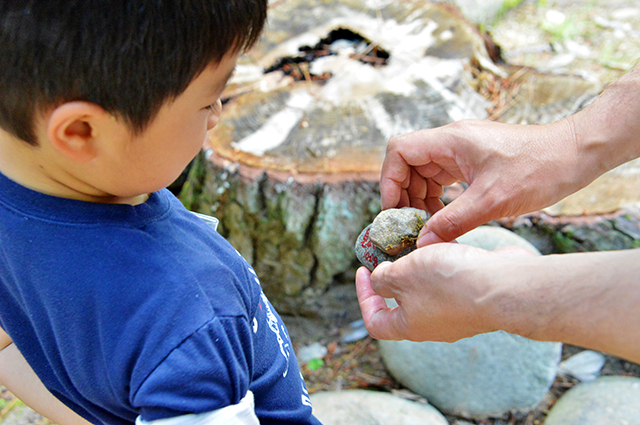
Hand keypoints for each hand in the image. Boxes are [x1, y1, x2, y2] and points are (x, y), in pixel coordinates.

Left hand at [355, 243, 535, 341]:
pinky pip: (452, 279)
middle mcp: (432, 325)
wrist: (505, 286)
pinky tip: (445, 241)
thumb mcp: (401, 274)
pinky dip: (445, 261)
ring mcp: (457, 312)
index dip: (363, 297)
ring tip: (419, 242)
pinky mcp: (476, 296)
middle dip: (395, 275)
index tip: (363, 270)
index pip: (376, 322)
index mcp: (409, 326)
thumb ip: (383, 278)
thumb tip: (379, 280)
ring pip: (429, 287)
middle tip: (393, 251)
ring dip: (421, 265)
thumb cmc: (448, 282)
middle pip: (403, 302)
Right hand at [380, 119, 584, 243]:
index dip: (389, 180)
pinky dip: (437, 199)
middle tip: (408, 226)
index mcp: (451, 140)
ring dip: (420, 201)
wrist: (576, 154)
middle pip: (408, 164)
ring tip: (427, 228)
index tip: (394, 210)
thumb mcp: (492, 201)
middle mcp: (452, 141)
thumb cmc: (540, 168)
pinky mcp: (473, 161)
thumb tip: (423, 242)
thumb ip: (453, 222)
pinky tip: (444, 220)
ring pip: (424, 174)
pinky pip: (442, 179)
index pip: (399, 150)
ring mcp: (462, 151)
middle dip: (404, 196)